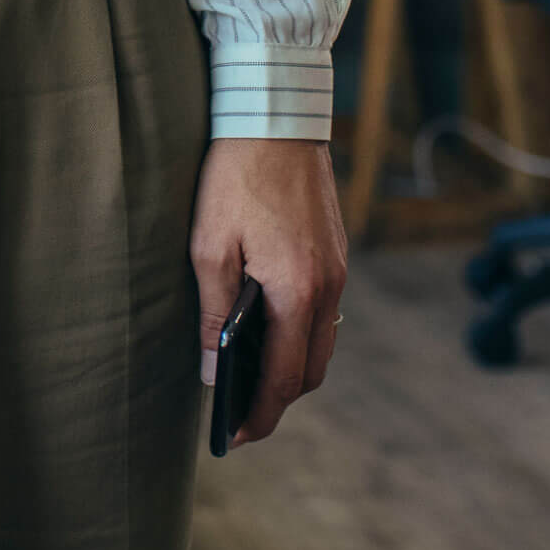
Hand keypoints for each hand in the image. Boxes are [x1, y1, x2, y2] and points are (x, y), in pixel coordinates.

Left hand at [190, 136, 347, 449]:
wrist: (276, 112)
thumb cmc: (234, 175)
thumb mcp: (209, 244)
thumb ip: (212, 313)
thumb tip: (213, 371)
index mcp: (298, 292)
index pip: (286, 379)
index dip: (260, 415)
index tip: (235, 437)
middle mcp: (329, 288)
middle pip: (311, 370)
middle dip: (279, 398)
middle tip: (239, 410)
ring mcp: (340, 269)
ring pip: (321, 342)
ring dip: (292, 365)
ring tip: (249, 372)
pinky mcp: (338, 250)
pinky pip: (325, 311)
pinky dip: (301, 332)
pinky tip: (268, 325)